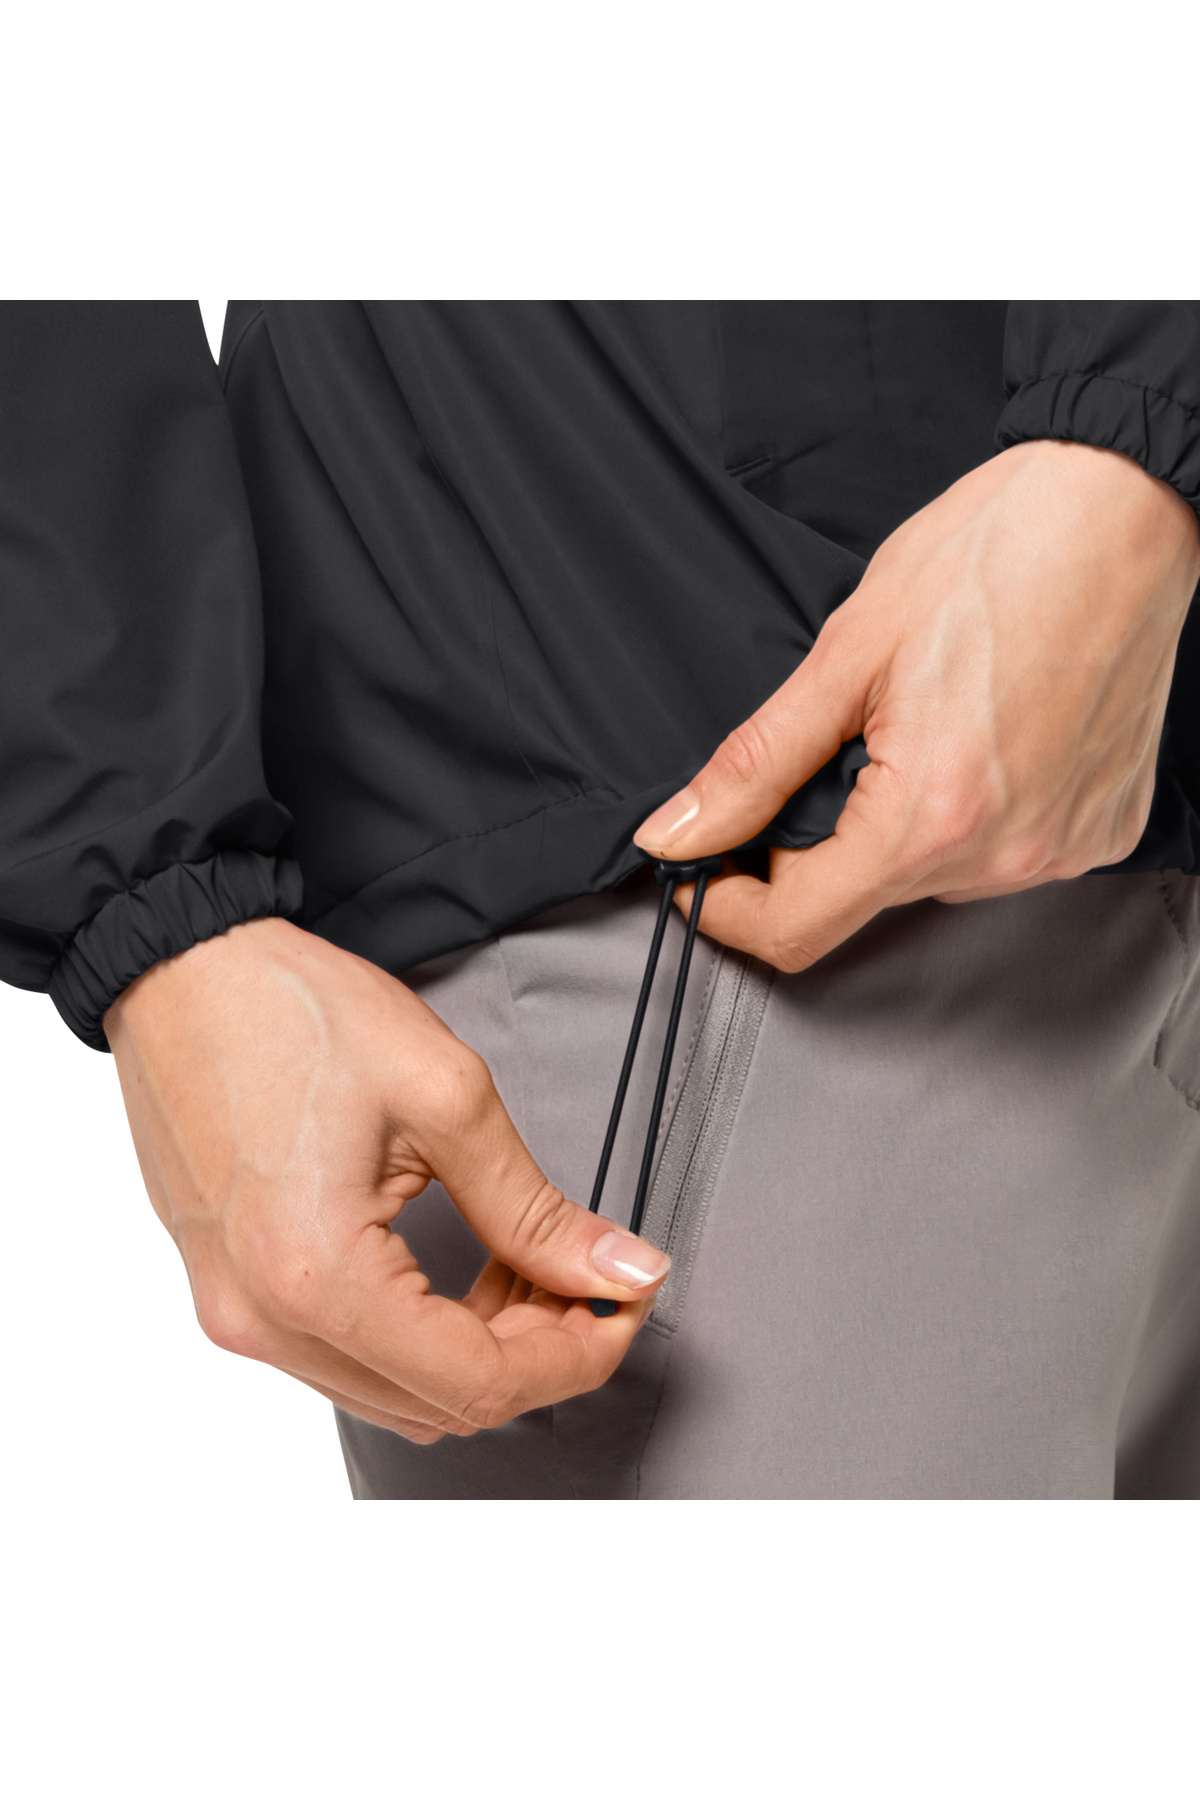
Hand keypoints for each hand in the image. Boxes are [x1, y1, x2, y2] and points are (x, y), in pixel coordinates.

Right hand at [105, 918, 668, 1442]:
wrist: (184, 970)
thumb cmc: (288, 1010)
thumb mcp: (446, 1098)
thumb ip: (537, 1210)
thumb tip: (619, 1272)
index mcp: (317, 1277)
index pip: (479, 1384)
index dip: (575, 1357)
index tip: (622, 1307)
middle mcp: (264, 1321)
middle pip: (439, 1406)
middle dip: (535, 1353)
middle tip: (587, 1279)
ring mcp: (237, 1314)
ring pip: (394, 1393)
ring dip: (477, 1347)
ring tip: (524, 1265)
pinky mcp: (230, 1293)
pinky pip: (344, 1357)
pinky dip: (417, 1334)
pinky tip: (457, 1270)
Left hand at [635, 441, 1199, 969]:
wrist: (1121, 507)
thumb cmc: (995, 555)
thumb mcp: (845, 656)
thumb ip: (754, 765)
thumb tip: (678, 833)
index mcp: (931, 820)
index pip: (796, 928)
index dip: (727, 907)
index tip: (701, 870)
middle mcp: (1005, 856)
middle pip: (863, 897)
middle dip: (816, 845)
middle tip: (828, 750)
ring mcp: (1061, 850)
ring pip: (931, 876)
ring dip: (898, 825)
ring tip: (921, 725)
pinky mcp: (1101, 831)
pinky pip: (1003, 852)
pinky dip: (971, 813)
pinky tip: (982, 735)